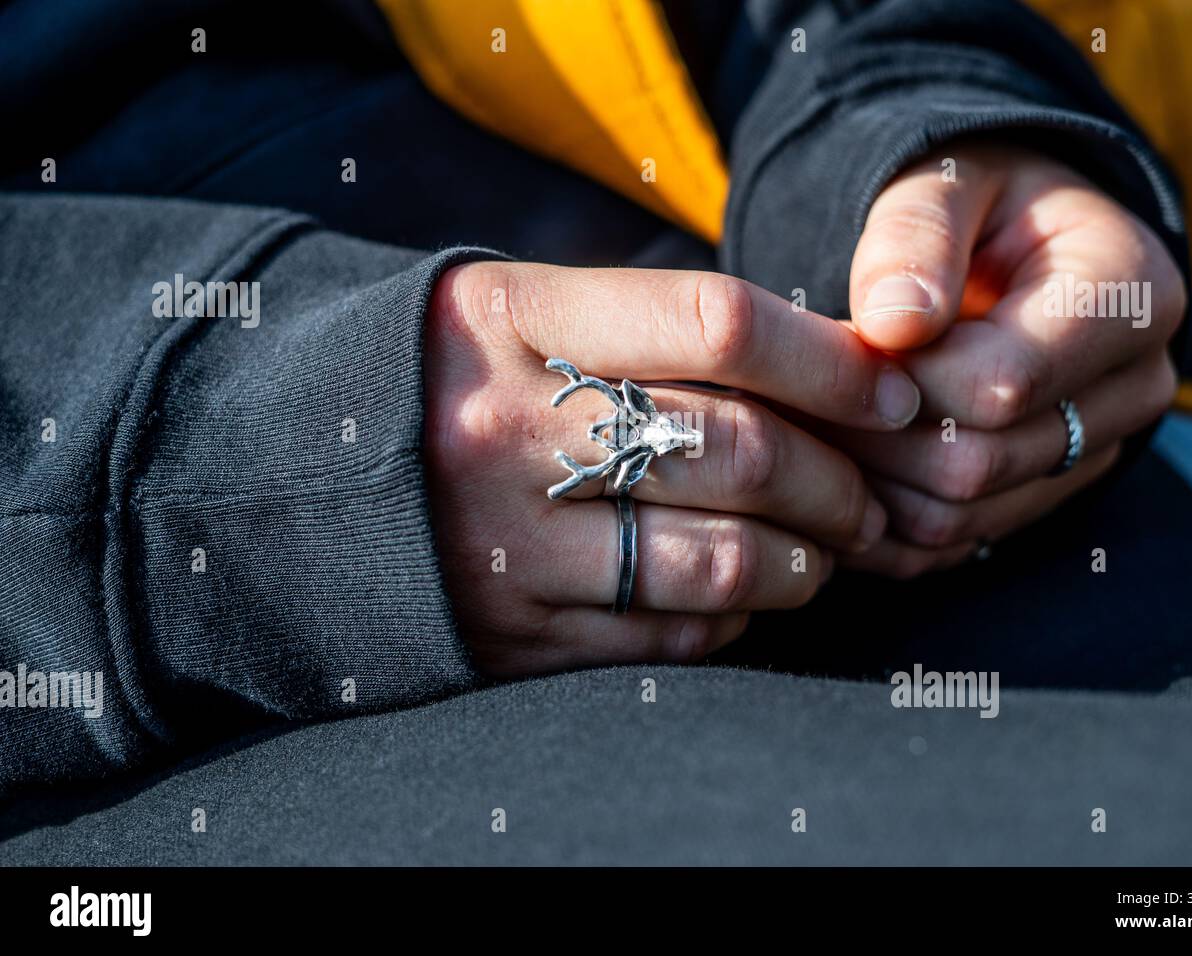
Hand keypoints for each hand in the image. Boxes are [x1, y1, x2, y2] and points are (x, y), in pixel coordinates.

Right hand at [424, 262, 917, 675]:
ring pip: (719, 559)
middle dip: (837, 480)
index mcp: (515, 318)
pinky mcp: (508, 631)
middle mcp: (509, 428)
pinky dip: (735, 619)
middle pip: (737, 450)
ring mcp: (506, 541)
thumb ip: (648, 324)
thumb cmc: (445, 378)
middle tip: (867, 494)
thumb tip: (822, 366)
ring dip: (805, 563)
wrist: (292, 481)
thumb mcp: (518, 309)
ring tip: (821, 553)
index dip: (828, 361)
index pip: (717, 323)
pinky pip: (668, 637)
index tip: (886, 394)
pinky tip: (743, 595)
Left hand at [831, 143, 1185, 576]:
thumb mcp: (944, 181)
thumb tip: (894, 326)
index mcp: (1131, 297)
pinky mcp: (1039, 498)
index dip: (901, 377)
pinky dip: (874, 519)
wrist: (1008, 239)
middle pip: (978, 465)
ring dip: (864, 482)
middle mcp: (1131, 389)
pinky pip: (945, 546)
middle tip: (802, 394)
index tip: (843, 343)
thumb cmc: (974, 199)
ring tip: (810, 423)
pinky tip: (830, 468)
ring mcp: (1090, 454)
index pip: (1003, 385)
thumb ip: (917, 237)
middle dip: (872, 435)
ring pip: (956, 518)